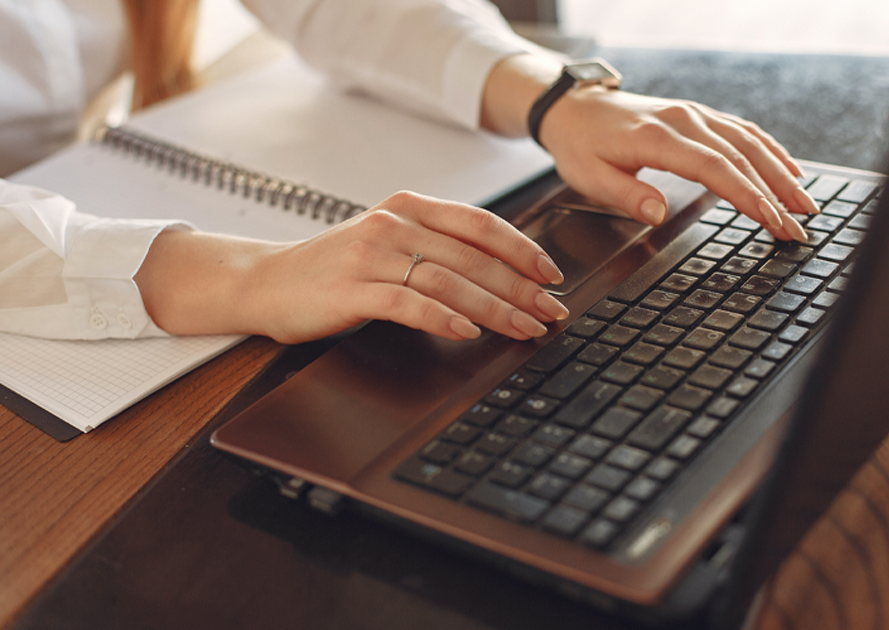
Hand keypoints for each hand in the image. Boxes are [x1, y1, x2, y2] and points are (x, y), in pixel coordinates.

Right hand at [136, 191, 568, 343]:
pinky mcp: (352, 289)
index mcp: (408, 208)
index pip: (480, 224)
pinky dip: (443, 318)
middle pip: (473, 256)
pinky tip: (467, 332)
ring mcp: (371, 255)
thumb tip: (500, 274)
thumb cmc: (333, 268)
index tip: (552, 276)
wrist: (266, 282)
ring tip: (525, 328)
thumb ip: (435, 248)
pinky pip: (408, 303)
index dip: (523, 249)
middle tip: (551, 312)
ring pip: (449, 280)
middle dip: (521, 288)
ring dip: (495, 307)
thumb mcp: (388, 243)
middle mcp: (393, 224)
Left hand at [540, 87, 818, 240]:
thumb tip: (657, 213)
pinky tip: (789, 170)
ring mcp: (694, 115)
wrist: (575, 108)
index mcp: (658, 138)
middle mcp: (684, 121)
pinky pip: (742, 131)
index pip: (714, 168)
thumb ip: (625, 195)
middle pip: (741, 157)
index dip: (746, 195)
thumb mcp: (589, 177)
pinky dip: (770, 150)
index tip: (771, 220)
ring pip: (749, 142)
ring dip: (781, 173)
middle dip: (775, 194)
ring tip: (805, 205)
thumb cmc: (581, 145)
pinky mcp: (698, 116)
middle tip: (798, 227)